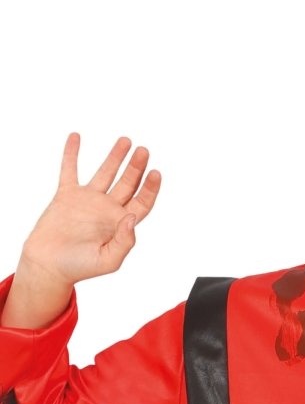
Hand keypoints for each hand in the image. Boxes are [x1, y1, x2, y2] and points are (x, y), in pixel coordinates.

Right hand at [19, 133, 160, 287]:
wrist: (49, 265)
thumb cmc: (80, 267)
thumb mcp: (109, 260)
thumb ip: (125, 241)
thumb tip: (132, 217)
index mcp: (120, 224)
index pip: (142, 202)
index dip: (150, 188)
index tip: (155, 173)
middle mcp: (106, 209)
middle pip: (128, 183)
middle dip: (136, 167)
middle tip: (143, 151)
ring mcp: (87, 200)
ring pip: (105, 172)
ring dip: (115, 156)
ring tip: (126, 140)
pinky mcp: (67, 195)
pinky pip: (70, 169)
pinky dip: (71, 153)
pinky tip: (76, 136)